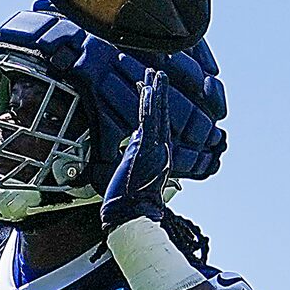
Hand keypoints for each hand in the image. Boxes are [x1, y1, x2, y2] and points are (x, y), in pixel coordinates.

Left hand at [100, 71, 176, 230]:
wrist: (132, 216)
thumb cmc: (129, 204)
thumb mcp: (131, 175)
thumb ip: (132, 159)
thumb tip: (127, 148)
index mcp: (158, 155)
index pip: (156, 124)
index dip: (154, 105)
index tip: (149, 89)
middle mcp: (161, 149)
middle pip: (160, 114)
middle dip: (158, 92)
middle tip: (156, 73)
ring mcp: (155, 148)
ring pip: (156, 114)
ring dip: (155, 92)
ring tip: (155, 74)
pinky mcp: (147, 148)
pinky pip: (149, 120)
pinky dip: (149, 103)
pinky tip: (148, 89)